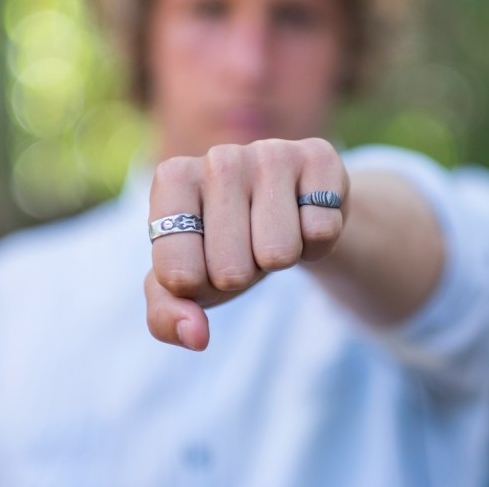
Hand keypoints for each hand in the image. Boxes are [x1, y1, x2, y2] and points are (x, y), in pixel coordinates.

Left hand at [144, 138, 348, 349]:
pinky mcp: (319, 156)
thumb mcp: (187, 283)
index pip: (177, 275)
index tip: (201, 263)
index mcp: (172, 179)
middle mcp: (219, 157)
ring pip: (280, 253)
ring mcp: (271, 152)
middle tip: (245, 248)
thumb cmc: (223, 246)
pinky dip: (318, 244)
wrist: (287, 209)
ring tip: (274, 235)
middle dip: (242, 275)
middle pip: (230, 270)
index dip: (197, 287)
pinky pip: (321, 231)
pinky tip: (305, 220)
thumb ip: (166, 315)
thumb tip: (195, 335)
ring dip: (279, 261)